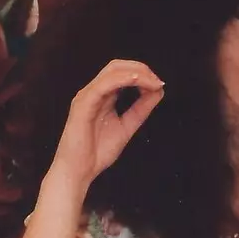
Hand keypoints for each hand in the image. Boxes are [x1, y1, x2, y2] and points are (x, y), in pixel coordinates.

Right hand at [45, 60, 164, 192]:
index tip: (160, 84)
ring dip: (136, 73)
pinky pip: (103, 86)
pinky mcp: (82, 105)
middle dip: (141, 68)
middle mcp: (93, 93)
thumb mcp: (127, 126)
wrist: (79, 172)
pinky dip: (122, 80)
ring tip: (152, 82)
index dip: (143, 74)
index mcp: (102, 97)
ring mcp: (86, 97)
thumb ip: (141, 108)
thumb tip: (158, 90)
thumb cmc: (97, 152)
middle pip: (116, 66)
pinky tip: (137, 81)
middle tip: (157, 81)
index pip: (122, 73)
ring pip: (111, 71)